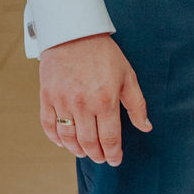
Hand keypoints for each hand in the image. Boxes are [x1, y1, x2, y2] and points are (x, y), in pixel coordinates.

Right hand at [38, 33, 150, 164]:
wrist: (74, 33)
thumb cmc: (104, 54)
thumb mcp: (128, 77)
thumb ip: (137, 105)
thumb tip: (146, 127)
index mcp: (105, 101)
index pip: (109, 138)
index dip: (113, 153)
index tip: (115, 160)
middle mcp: (82, 104)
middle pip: (88, 142)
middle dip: (97, 155)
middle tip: (102, 158)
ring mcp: (62, 100)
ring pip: (67, 137)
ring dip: (77, 149)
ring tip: (85, 153)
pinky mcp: (46, 95)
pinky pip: (48, 124)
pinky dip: (55, 137)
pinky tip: (63, 143)